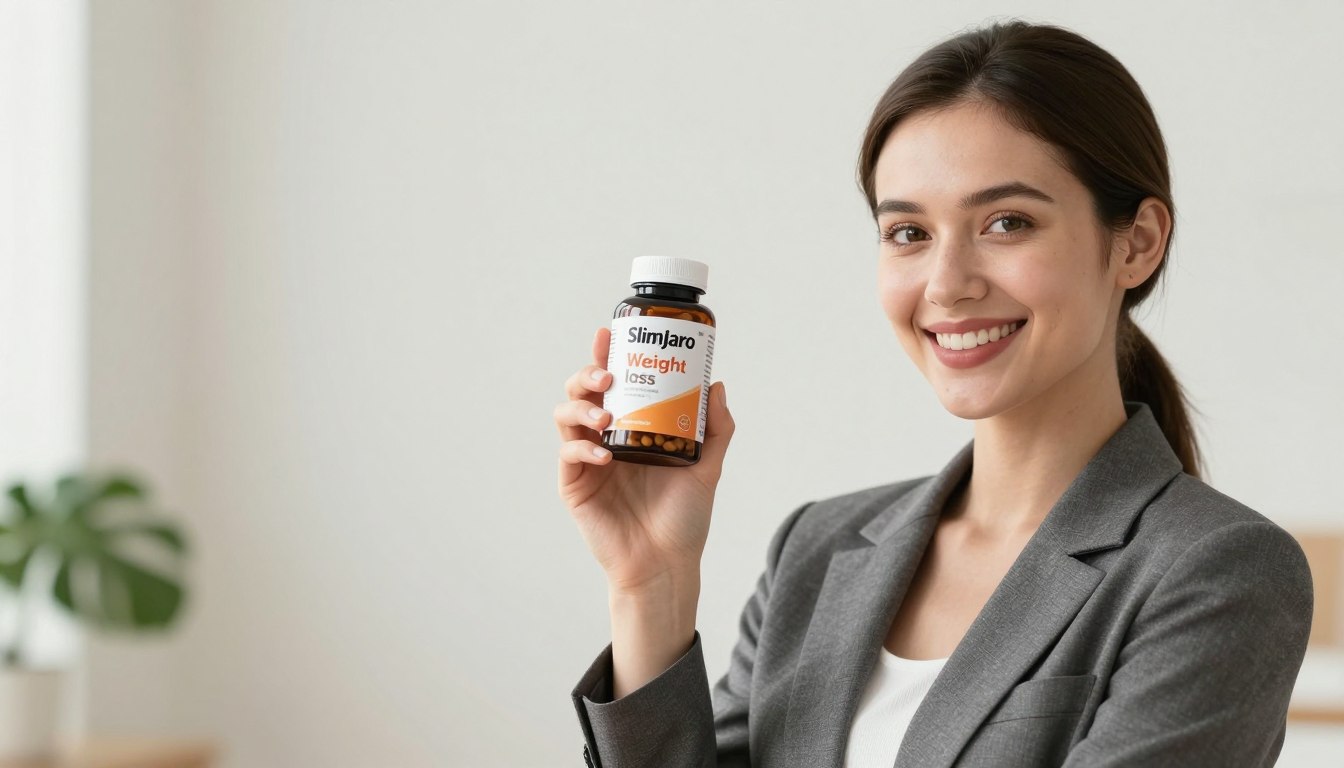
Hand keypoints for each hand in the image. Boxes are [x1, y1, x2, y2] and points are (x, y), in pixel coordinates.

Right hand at [556, 327, 734, 593]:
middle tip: (607, 375)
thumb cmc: (683, 519)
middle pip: (581, 392)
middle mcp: (605, 439)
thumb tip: (716, 385)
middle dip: (587, 374)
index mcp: (632, 428)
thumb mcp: (707, 468)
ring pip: (565, 416)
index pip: (613, 383)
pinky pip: (569, 456)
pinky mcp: (574, 486)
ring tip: (605, 417)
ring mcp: (587, 462)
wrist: (666, 564)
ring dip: (581, 408)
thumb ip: (716, 430)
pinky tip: (604, 456)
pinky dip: (582, 450)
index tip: (609, 334)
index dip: (605, 355)